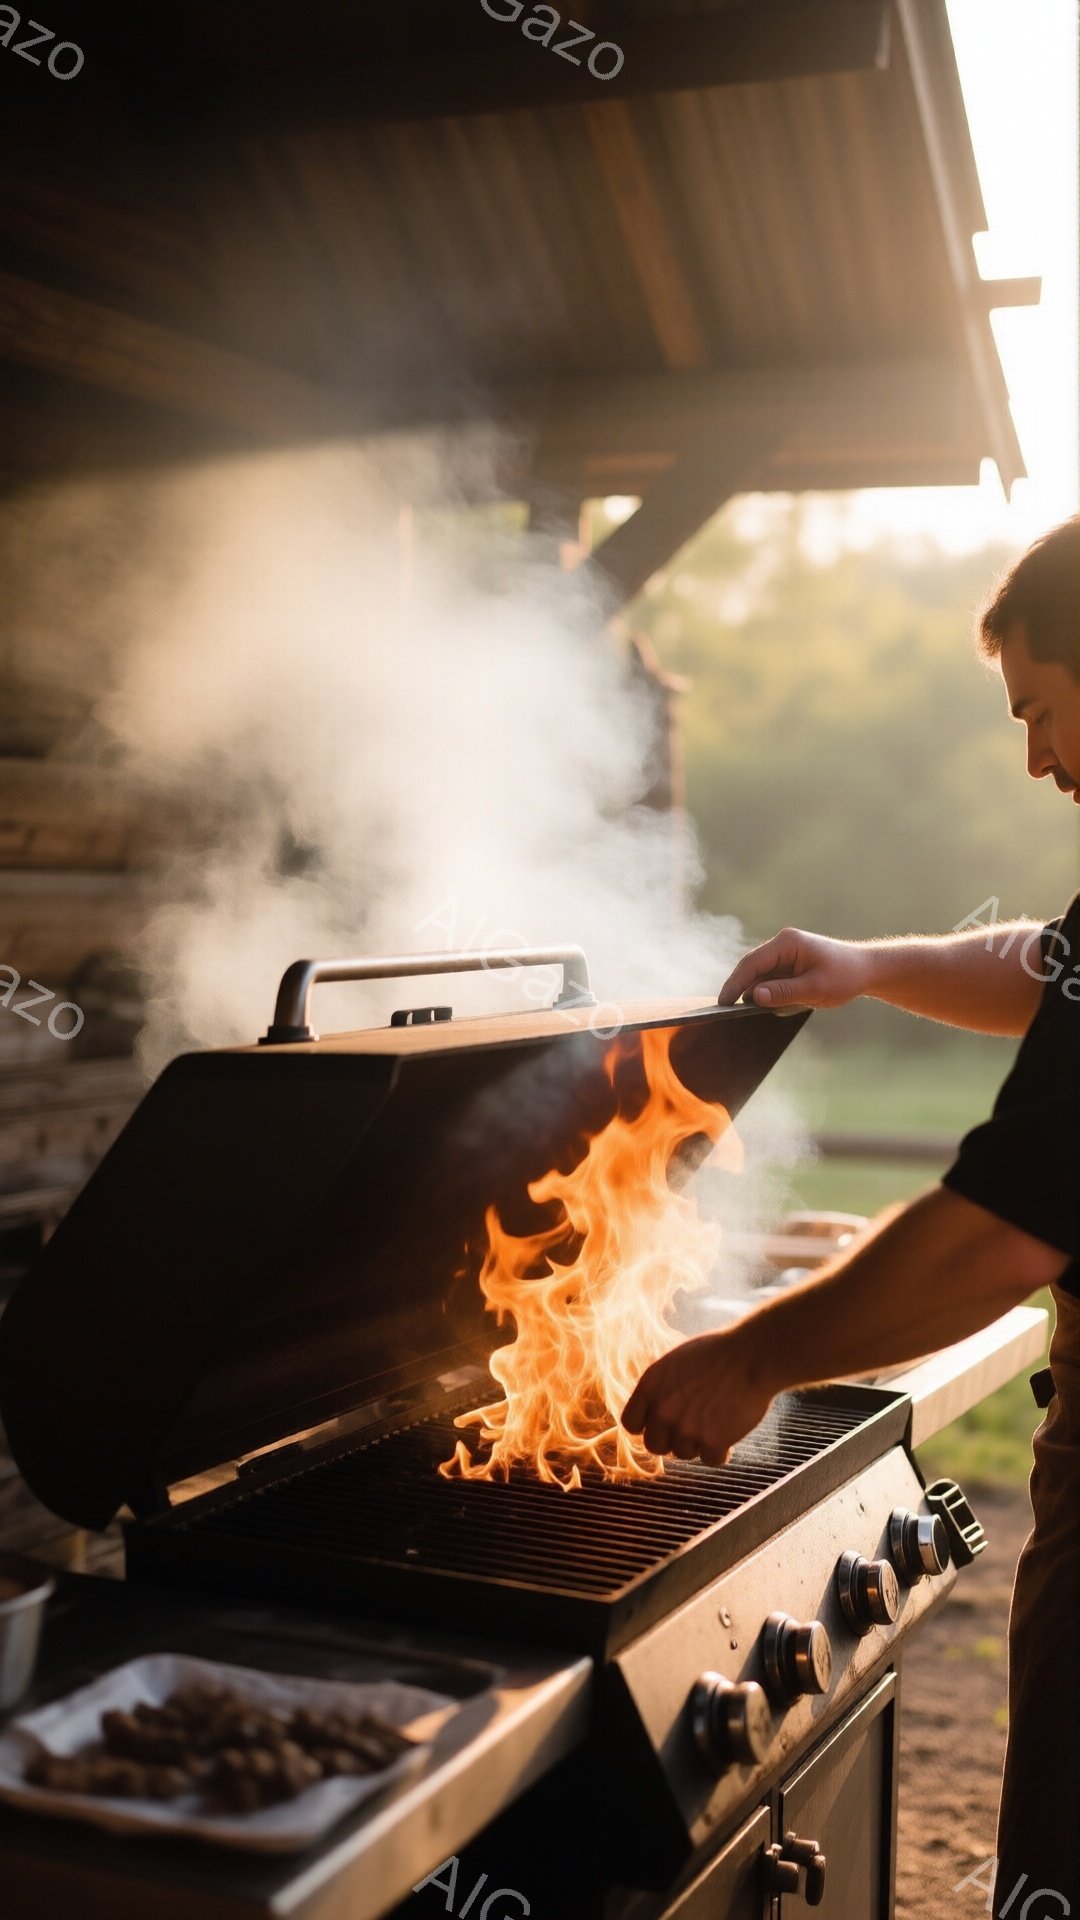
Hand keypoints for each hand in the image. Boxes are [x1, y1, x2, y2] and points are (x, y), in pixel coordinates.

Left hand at [621, 1323, 777, 1466]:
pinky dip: (721, 1452)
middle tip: (690, 1427)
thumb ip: (660, 1388)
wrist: (752, 1356)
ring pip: (684, 1454)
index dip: (646, 1425)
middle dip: (671, 1440)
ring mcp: (687, 1428)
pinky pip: (711, 1460)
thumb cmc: (717, 1353)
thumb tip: (652, 1411)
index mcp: (650, 1386)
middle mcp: (663, 1410)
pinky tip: (730, 1433)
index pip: (631, 1424)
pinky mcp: (714, 1442)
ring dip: (698, 1443)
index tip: (661, 1422)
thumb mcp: (676, 1361)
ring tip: (715, 1421)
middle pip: (654, 1445)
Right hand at [718, 927, 871, 1010]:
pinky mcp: (789, 966)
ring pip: (759, 975)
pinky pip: (769, 979)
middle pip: (752, 968)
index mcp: (787, 944)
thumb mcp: (815, 988)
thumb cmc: (845, 976)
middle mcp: (783, 946)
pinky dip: (764, 993)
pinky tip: (761, 1008)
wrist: (866, 970)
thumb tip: (754, 996)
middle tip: (725, 1012)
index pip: (752, 962)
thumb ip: (784, 992)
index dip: (735, 982)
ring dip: (753, 992)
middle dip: (739, 988)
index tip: (723, 1002)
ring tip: (741, 1014)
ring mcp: (785, 955)